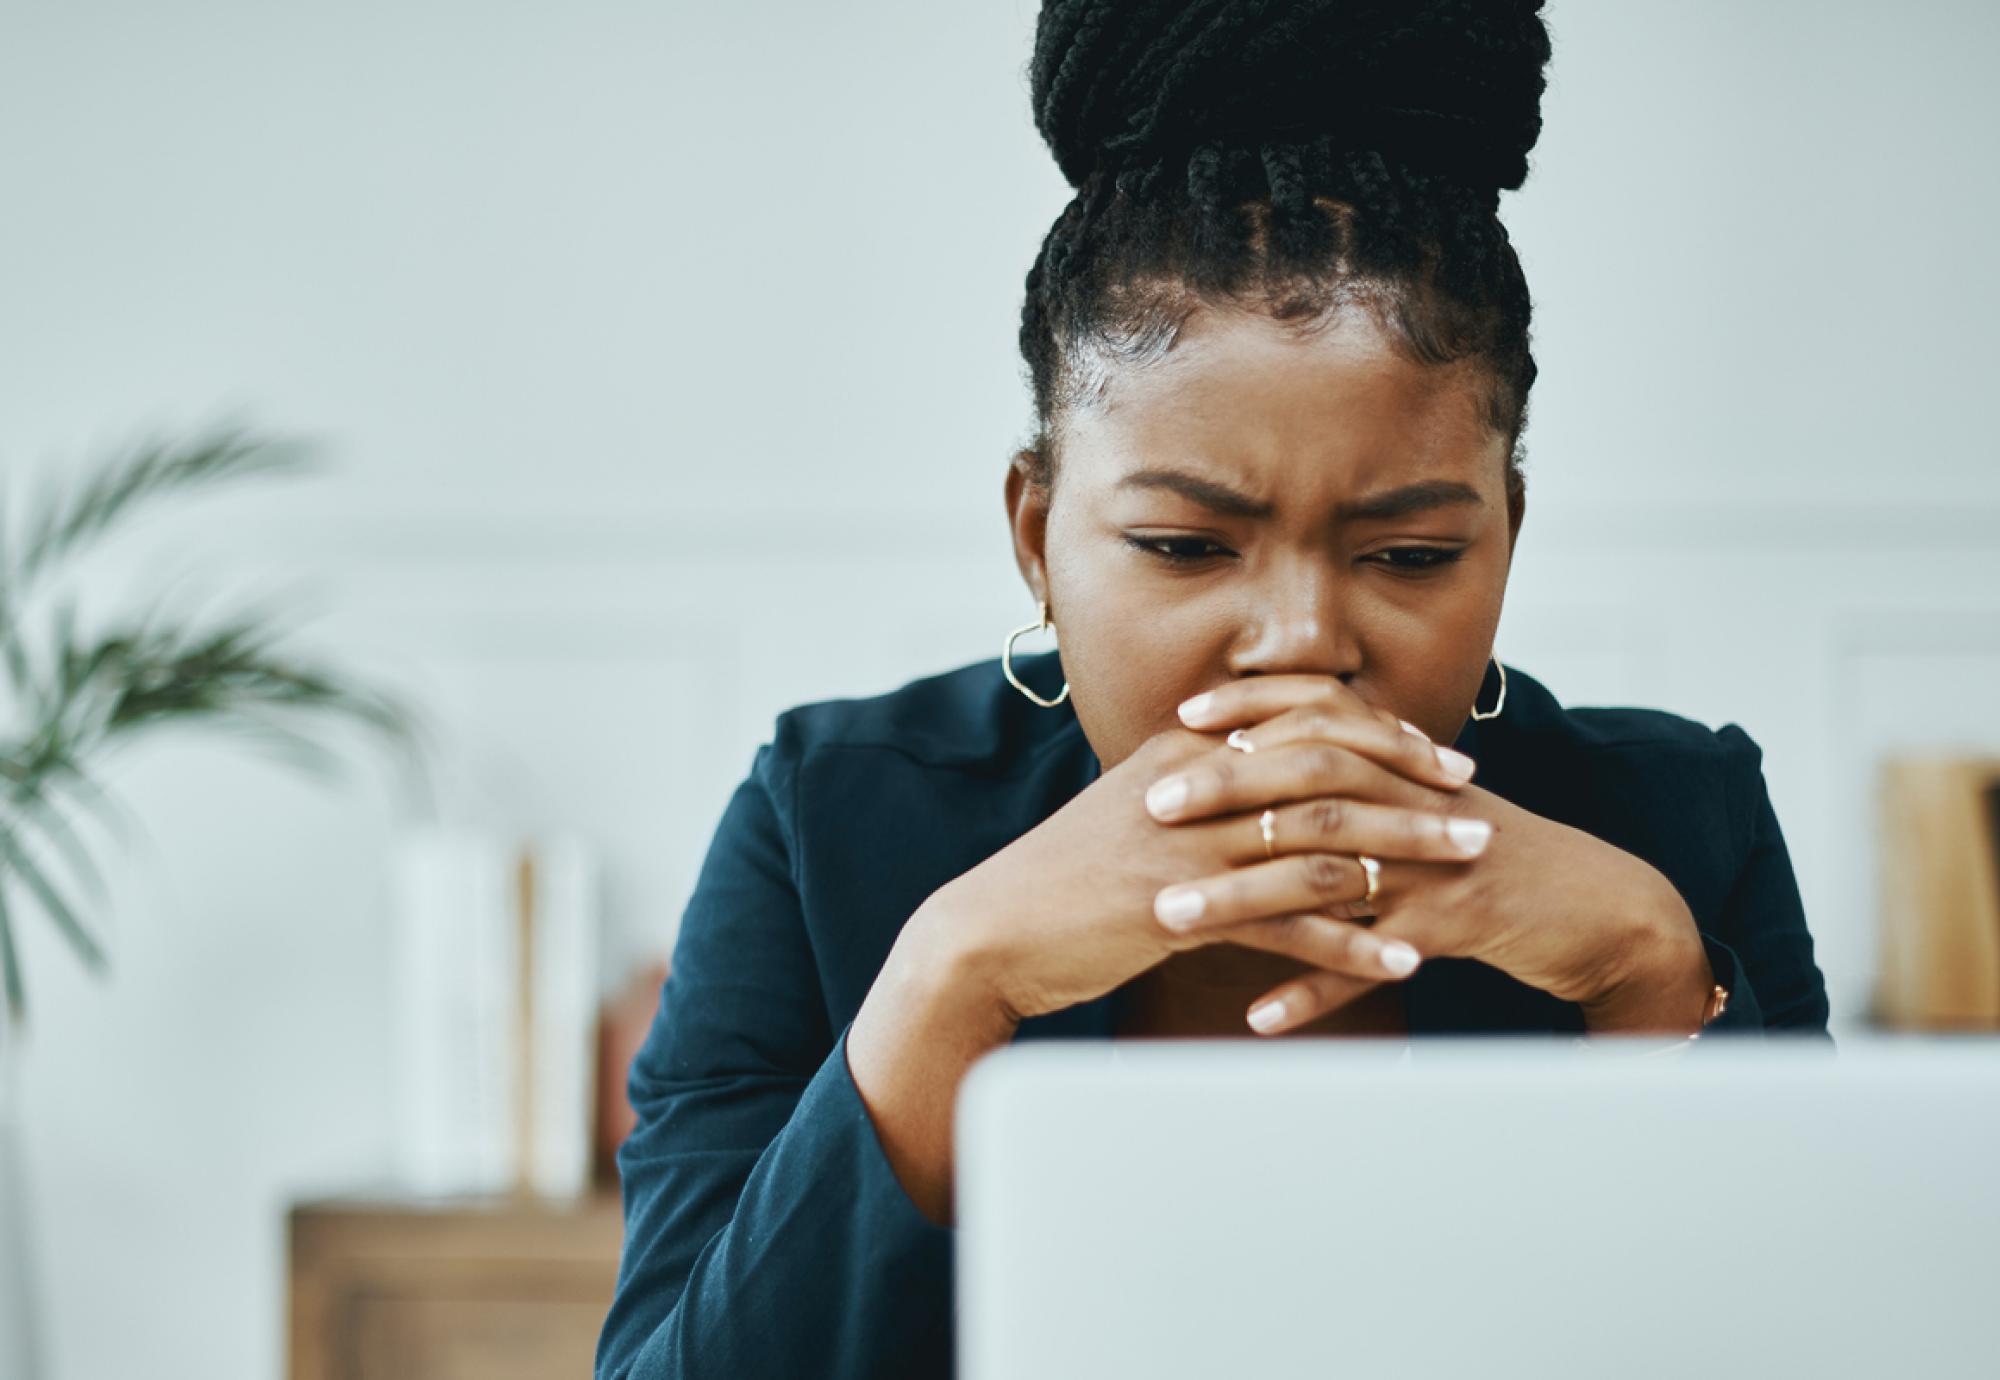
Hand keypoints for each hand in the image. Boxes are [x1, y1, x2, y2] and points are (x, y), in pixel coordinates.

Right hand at [918, 690, 1483, 1025]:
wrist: (991, 936)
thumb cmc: (1062, 883)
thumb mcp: (1132, 816)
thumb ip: (1198, 793)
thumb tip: (1261, 787)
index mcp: (1185, 753)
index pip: (1301, 722)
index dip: (1378, 735)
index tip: (1436, 755)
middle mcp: (1195, 786)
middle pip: (1329, 770)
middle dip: (1412, 787)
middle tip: (1474, 807)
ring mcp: (1189, 848)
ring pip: (1324, 839)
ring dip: (1406, 856)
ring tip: (1467, 871)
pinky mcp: (1183, 911)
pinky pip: (1290, 923)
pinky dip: (1353, 941)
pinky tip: (1402, 959)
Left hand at [1159, 675, 1715, 1034]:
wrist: (1593, 905)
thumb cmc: (1487, 856)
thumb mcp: (1424, 804)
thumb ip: (1358, 780)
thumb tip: (1265, 762)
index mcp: (1404, 767)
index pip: (1319, 716)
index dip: (1251, 712)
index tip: (1180, 720)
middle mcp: (1415, 803)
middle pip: (1311, 781)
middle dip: (1226, 791)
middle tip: (1152, 808)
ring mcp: (1435, 866)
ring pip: (1328, 873)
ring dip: (1244, 898)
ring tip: (1171, 919)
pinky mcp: (1453, 930)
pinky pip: (1371, 963)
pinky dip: (1314, 989)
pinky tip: (1260, 1015)